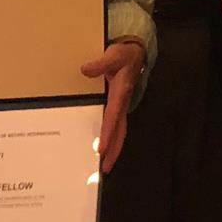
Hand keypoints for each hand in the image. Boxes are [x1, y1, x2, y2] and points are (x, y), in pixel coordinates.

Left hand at [82, 39, 146, 173]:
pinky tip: (104, 146)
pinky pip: (116, 126)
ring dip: (114, 148)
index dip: (107, 134)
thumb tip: (85, 69)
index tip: (101, 150)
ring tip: (105, 164)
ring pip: (119, 131)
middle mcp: (122, 103)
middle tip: (105, 168)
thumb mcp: (113, 55)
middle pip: (120, 132)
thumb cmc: (123, 55)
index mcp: (120, 94)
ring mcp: (121, 106)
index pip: (113, 119)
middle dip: (114, 150)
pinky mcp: (119, 106)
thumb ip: (100, 63)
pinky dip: (112, 138)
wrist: (135, 53)